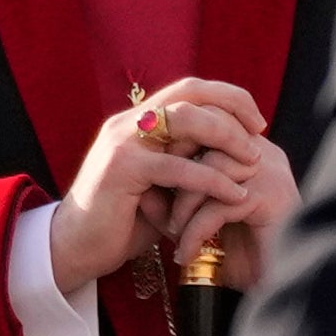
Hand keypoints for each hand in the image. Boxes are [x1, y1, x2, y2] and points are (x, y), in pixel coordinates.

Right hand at [60, 90, 297, 292]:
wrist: (76, 246)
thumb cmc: (124, 219)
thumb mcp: (163, 184)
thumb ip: (188, 162)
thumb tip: (237, 157)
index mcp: (137, 121)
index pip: (189, 88)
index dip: (227, 97)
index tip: (255, 122)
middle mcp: (128, 123)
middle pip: (190, 93)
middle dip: (233, 108)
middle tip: (259, 134)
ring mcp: (122, 142)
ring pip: (186, 120)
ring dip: (227, 138)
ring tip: (252, 161)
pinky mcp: (122, 169)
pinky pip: (178, 168)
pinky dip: (213, 179)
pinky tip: (236, 194)